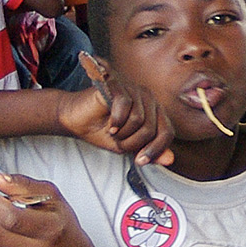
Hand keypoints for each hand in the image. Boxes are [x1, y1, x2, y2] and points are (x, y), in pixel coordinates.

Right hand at [58, 55, 174, 164]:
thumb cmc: (101, 130)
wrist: (75, 119)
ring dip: (122, 133)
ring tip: (112, 131)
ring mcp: (134, 89)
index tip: (139, 161)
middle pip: (152, 129)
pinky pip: (125, 106)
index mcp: (154, 111)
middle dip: (132, 143)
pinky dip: (116, 121)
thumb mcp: (128, 146)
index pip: (167, 132)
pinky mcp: (118, 85)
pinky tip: (109, 125)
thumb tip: (170, 160)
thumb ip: (150, 151)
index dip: (155, 150)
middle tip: (118, 142)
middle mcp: (148, 98)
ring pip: (139, 120)